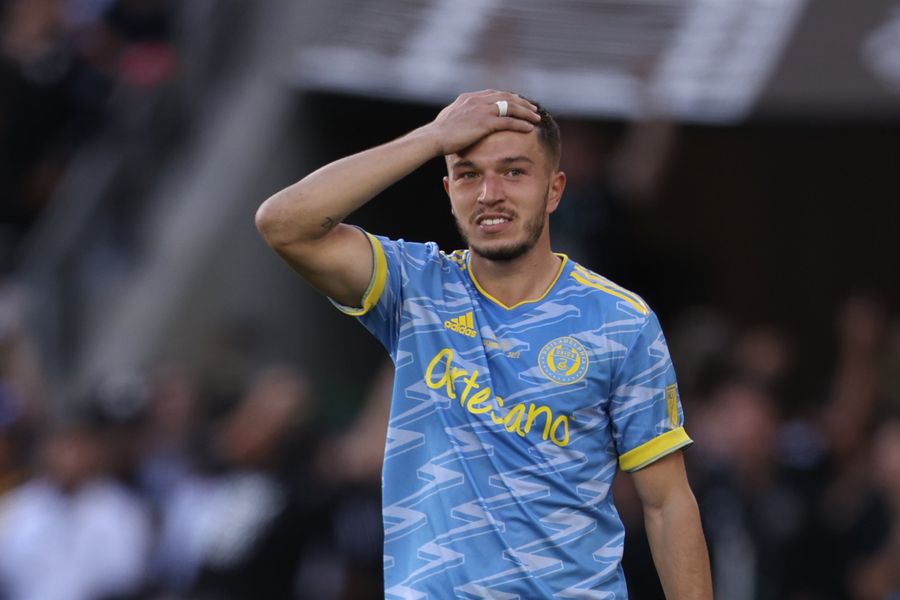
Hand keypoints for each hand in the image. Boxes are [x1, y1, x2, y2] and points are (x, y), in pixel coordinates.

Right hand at [425, 90, 541, 155]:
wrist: (433, 137)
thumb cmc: (438, 133)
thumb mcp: (448, 118)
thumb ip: (458, 114)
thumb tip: (458, 116)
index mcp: (469, 98)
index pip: (494, 94)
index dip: (508, 98)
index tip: (518, 103)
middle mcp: (477, 100)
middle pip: (506, 97)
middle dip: (522, 102)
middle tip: (533, 108)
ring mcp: (482, 110)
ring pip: (511, 107)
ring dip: (526, 112)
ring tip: (537, 117)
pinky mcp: (485, 122)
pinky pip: (508, 121)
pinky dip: (521, 123)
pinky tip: (530, 127)